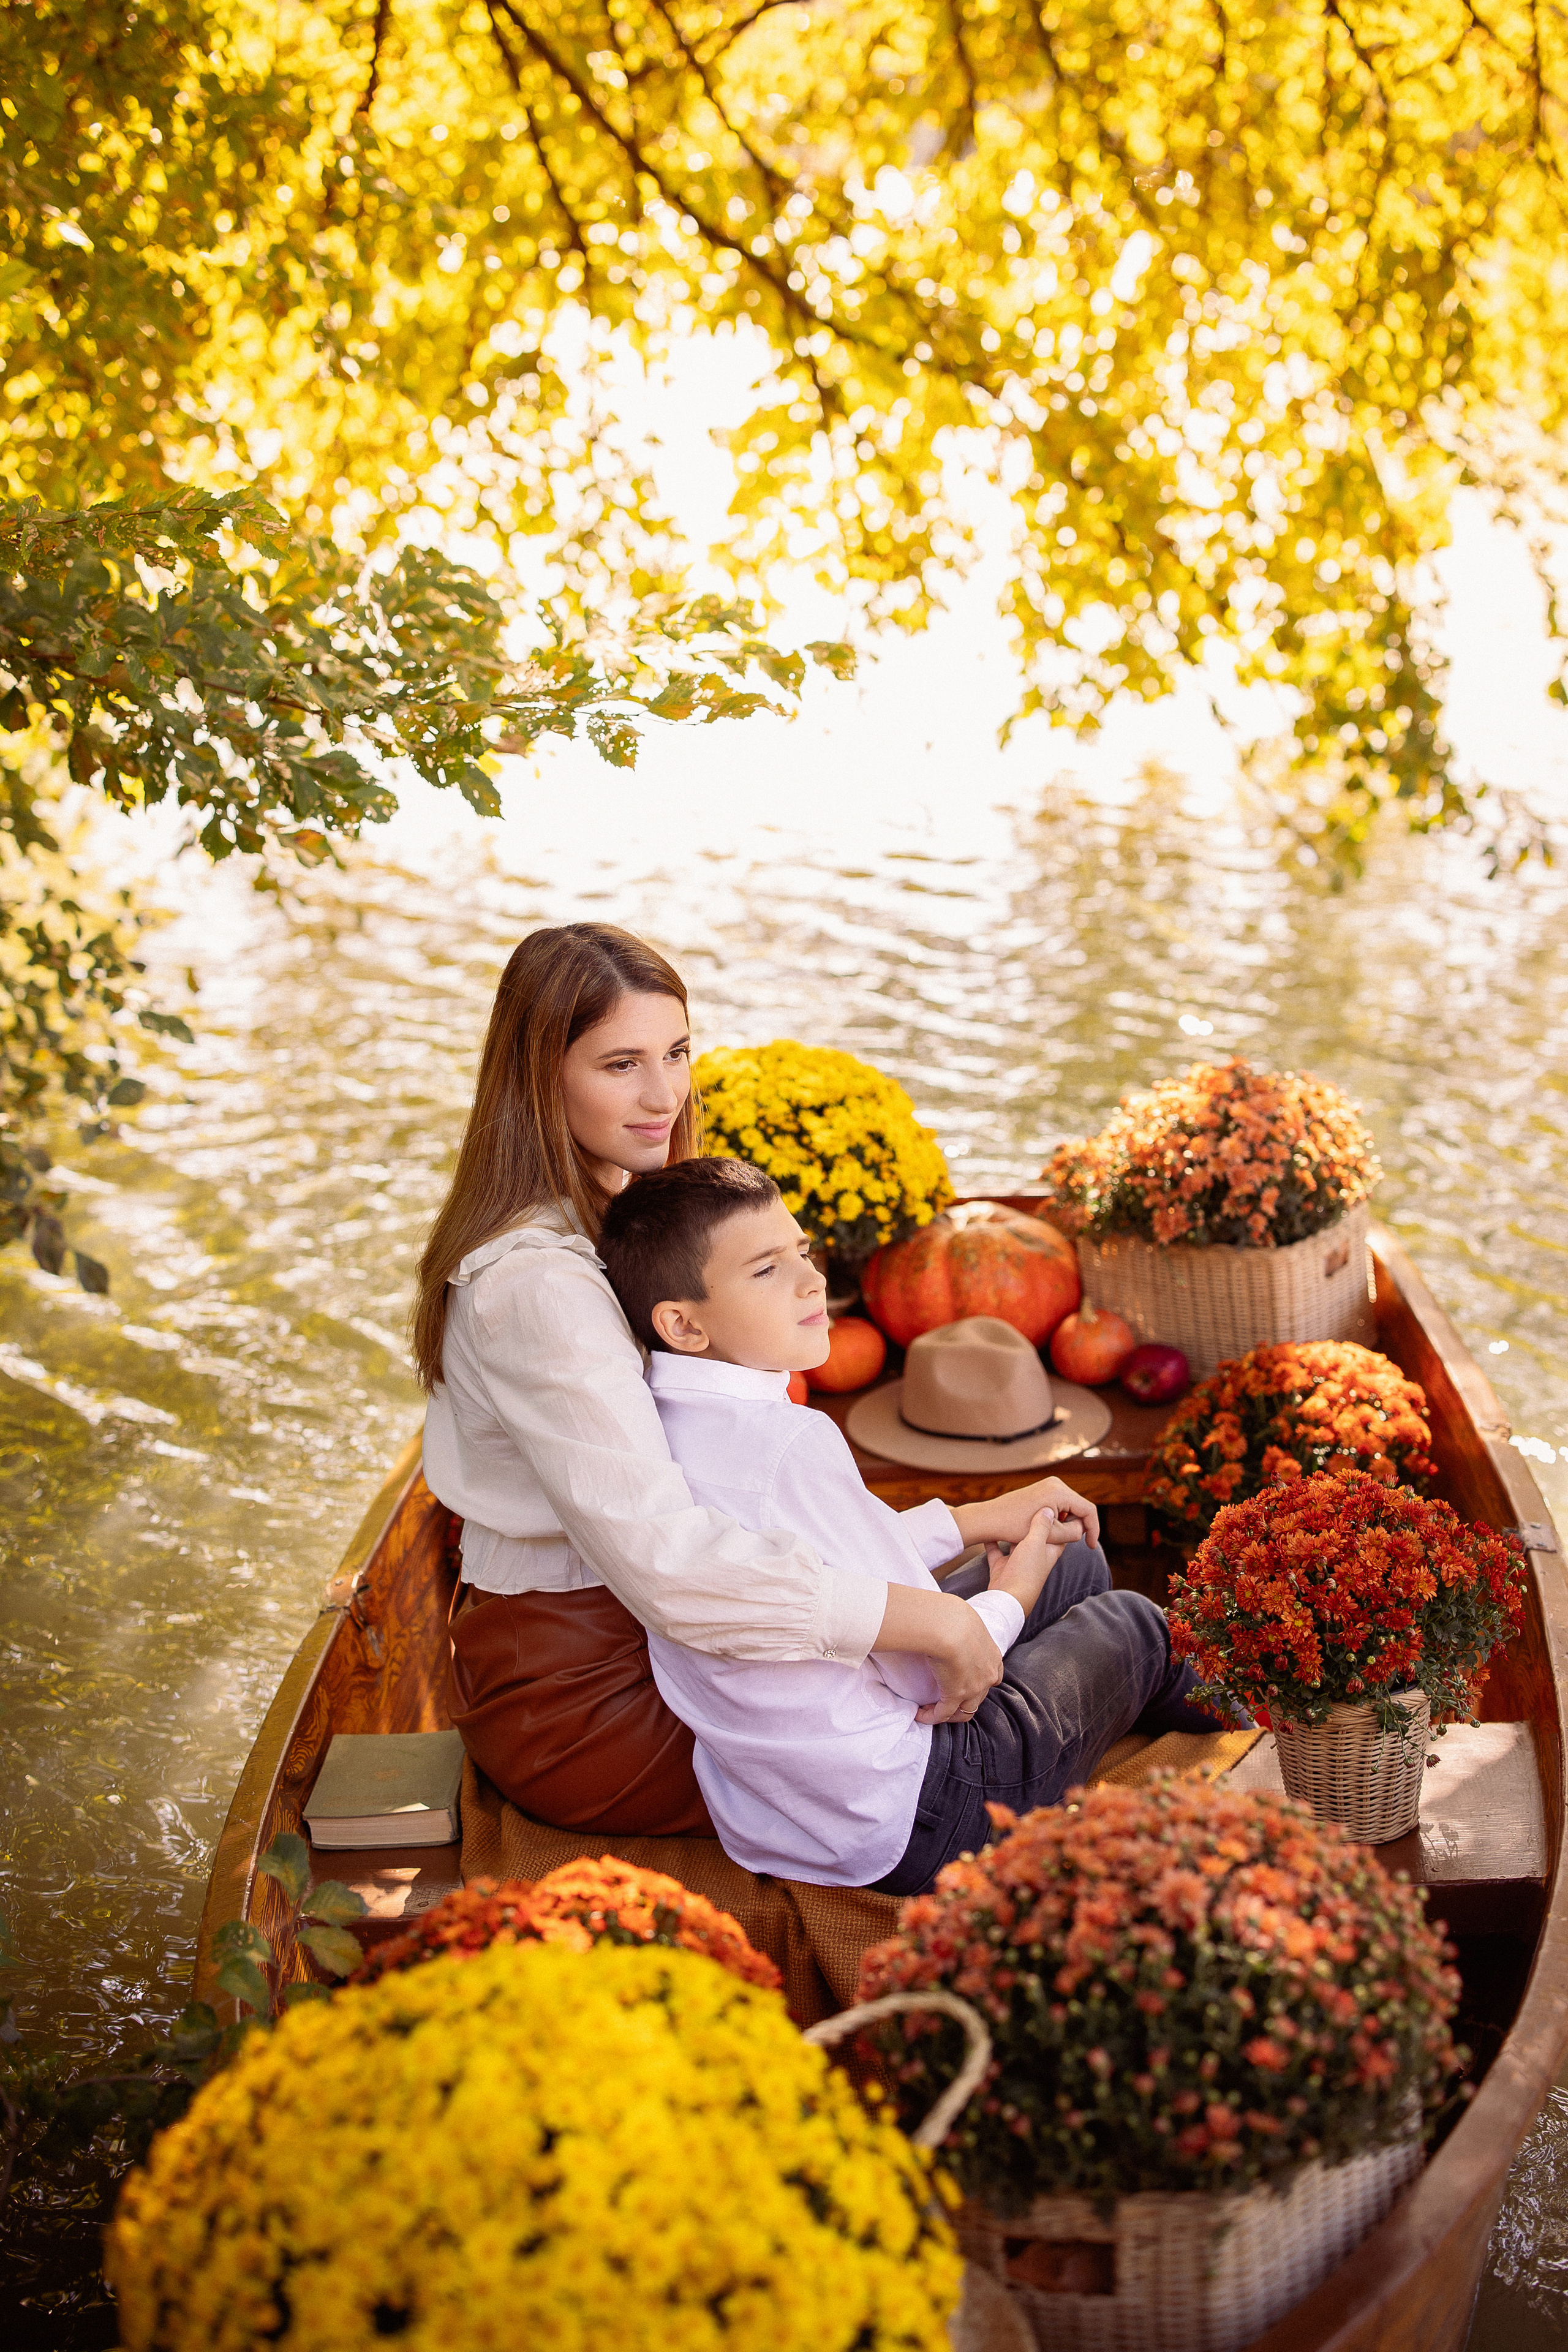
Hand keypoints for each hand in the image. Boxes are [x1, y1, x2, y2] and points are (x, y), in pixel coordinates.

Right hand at [877, 1583, 1005, 1724]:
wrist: (948, 1625)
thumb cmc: (953, 1615)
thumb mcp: (964, 1619)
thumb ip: (961, 1627)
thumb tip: (945, 1620)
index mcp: (992, 1655)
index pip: (992, 1676)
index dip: (979, 1681)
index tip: (962, 1679)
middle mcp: (988, 1674)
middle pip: (979, 1696)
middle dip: (963, 1700)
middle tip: (944, 1698)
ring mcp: (973, 1688)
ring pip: (964, 1710)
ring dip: (949, 1712)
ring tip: (932, 1709)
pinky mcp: (954, 1695)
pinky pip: (943, 1714)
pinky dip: (932, 1717)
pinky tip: (920, 1714)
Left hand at [951, 1475, 1099, 1553]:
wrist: (990, 1518)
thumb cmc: (1015, 1528)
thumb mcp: (1049, 1536)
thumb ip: (1073, 1533)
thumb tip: (1082, 1528)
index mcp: (1059, 1491)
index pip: (1089, 1510)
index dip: (1094, 1530)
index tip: (1091, 1547)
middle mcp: (1056, 1483)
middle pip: (1080, 1507)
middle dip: (1078, 1526)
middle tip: (1069, 1542)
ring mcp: (1049, 1484)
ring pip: (1070, 1507)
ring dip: (1068, 1523)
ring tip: (1054, 1536)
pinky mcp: (1042, 1489)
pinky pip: (1059, 1505)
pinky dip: (1059, 1518)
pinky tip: (1048, 1529)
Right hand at [985, 1507, 1067, 1618]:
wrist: (1007, 1598)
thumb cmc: (1026, 1571)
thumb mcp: (1036, 1543)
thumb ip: (1041, 1526)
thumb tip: (1049, 1509)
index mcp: (1049, 1550)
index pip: (1059, 1531)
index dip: (1059, 1518)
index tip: (1053, 1501)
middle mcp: (1035, 1555)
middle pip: (1036, 1534)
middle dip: (1032, 1520)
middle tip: (1027, 1501)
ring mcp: (1018, 1561)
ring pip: (1015, 1541)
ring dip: (1011, 1529)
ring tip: (1007, 1512)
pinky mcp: (1001, 1566)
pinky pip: (996, 1549)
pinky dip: (992, 1540)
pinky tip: (988, 1528)